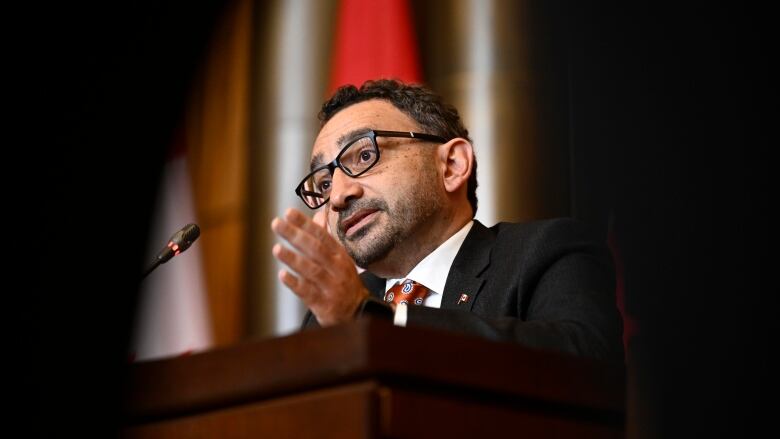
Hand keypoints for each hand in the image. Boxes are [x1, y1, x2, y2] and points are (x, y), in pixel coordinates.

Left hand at [271, 208, 368, 325]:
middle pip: (316, 249)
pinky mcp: (324, 304)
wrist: (357, 312)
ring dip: (293, 259)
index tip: (289, 213)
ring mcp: (331, 287)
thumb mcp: (339, 258)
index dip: (305, 224)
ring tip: (277, 249)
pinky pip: (308, 292)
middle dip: (295, 235)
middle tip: (277, 224)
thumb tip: (317, 216)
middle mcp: (337, 269)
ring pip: (312, 270)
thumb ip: (326, 238)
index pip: (322, 235)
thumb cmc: (343, 281)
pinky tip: (283, 275)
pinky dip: (295, 283)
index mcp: (339, 255)